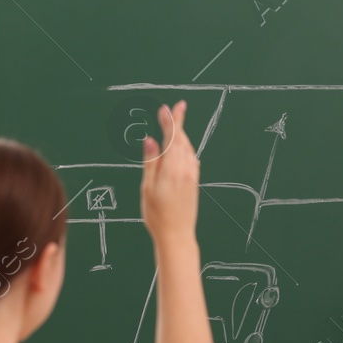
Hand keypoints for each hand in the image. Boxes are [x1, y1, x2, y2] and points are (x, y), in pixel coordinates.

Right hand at [140, 101, 198, 244]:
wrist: (177, 235)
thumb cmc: (158, 215)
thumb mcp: (148, 188)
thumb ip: (151, 162)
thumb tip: (150, 140)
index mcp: (173, 169)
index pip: (173, 138)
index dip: (171, 121)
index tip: (168, 107)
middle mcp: (186, 170)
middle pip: (182, 140)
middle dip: (177, 123)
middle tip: (171, 108)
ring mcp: (192, 176)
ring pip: (188, 148)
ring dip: (181, 134)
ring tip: (175, 124)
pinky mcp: (195, 182)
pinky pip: (191, 158)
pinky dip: (186, 147)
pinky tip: (182, 147)